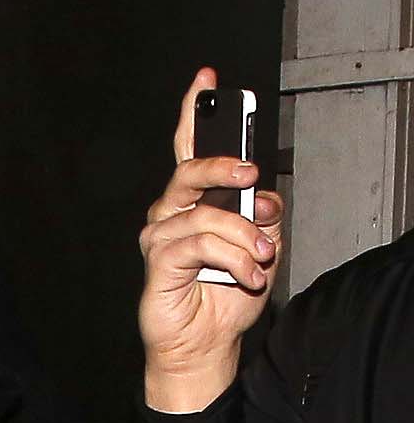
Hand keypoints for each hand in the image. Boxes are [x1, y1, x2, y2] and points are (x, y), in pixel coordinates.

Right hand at [137, 67, 283, 413]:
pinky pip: (200, 243)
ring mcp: (161, 236)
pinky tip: (248, 275)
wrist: (206, 344)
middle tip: (253, 175)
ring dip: (245, 236)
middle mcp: (171, 213)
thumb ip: (263, 215)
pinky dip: (232, 257)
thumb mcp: (261, 248)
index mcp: (194, 202)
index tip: (208, 78)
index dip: (193, 112)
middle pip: (190, 169)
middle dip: (226, 166)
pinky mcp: (158, 262)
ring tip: (262, 259)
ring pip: (208, 213)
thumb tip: (265, 195)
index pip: (189, 149)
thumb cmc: (225, 297)